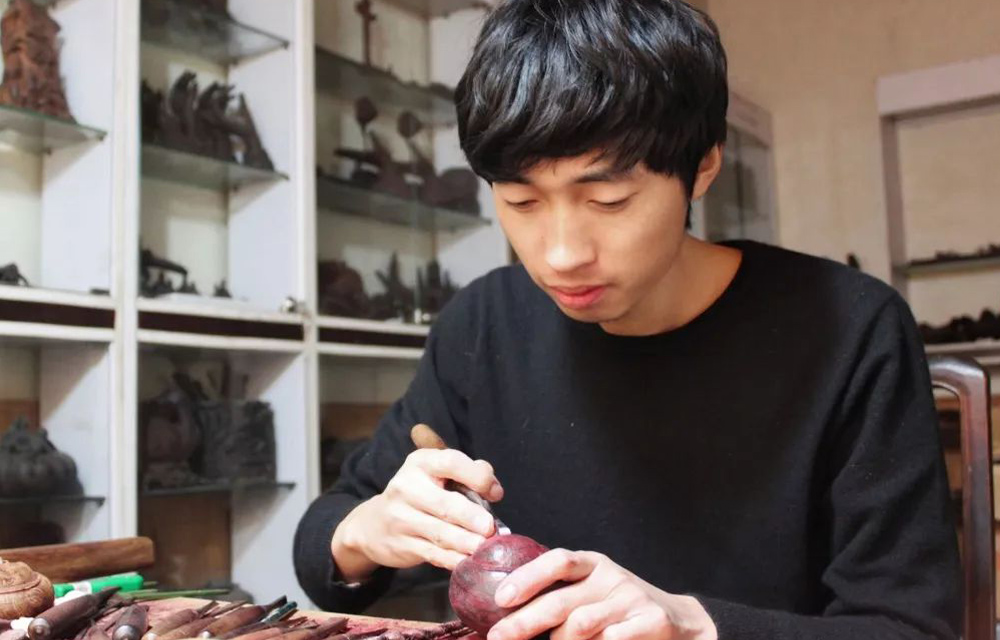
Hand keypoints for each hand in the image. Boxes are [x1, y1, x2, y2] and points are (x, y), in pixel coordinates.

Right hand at [332, 445, 503, 580]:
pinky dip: (453, 559)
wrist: (374, 524)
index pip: (451, 462)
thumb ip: (467, 474)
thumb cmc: (419, 494)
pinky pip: (433, 554)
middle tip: (490, 528)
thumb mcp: (436, 474)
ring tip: (484, 547)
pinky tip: (468, 562)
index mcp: (420, 463)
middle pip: (445, 504)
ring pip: (440, 533)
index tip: (495, 493)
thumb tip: (494, 488)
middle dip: (471, 517)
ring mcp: (401, 519)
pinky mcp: (402, 545)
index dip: (477, 477)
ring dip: (466, 542)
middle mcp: (406, 488)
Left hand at [488, 550, 716, 639]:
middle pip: (562, 601)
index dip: (528, 577)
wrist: (679, 619)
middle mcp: (611, 577)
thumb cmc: (619, 606)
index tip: (501, 598)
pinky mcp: (651, 622)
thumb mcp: (592, 588)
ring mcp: (632, 600)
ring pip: (582, 625)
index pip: (558, 561)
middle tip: (499, 637)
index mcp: (593, 564)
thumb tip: (505, 607)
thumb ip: (560, 592)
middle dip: (524, 622)